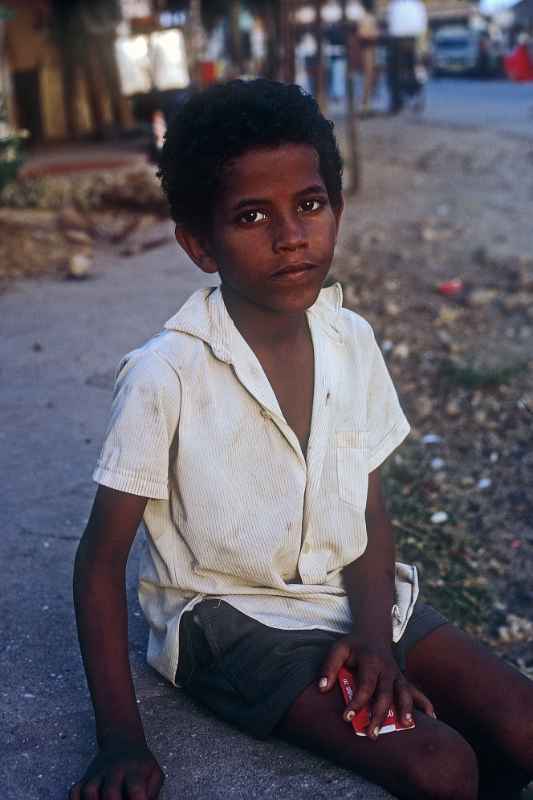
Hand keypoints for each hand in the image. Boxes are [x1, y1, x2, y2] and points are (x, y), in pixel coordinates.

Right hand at [68, 744, 163, 799]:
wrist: (122, 740)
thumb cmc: (141, 763)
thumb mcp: (154, 772)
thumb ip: (153, 791)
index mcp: (134, 770)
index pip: (136, 790)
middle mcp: (115, 771)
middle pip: (110, 793)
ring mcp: (98, 773)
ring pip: (89, 791)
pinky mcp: (86, 777)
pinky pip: (75, 791)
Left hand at [318, 635, 434, 739]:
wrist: (373, 633)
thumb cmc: (354, 646)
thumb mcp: (338, 650)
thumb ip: (329, 667)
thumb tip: (321, 688)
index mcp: (371, 661)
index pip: (365, 685)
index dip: (357, 702)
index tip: (347, 717)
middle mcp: (387, 669)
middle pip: (386, 694)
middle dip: (380, 715)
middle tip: (371, 734)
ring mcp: (397, 675)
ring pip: (404, 693)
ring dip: (406, 710)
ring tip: (405, 726)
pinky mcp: (403, 680)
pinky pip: (416, 691)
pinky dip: (425, 703)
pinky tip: (432, 718)